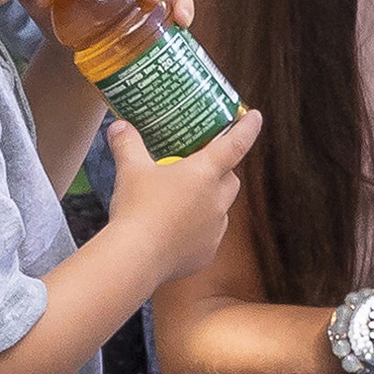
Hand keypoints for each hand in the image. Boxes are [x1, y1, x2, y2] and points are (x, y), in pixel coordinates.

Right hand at [104, 107, 260, 282]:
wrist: (136, 257)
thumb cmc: (137, 209)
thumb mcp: (129, 170)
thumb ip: (127, 144)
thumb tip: (118, 126)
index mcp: (204, 173)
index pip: (236, 143)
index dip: (248, 127)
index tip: (255, 116)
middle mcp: (217, 200)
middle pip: (231, 179)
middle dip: (222, 171)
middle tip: (201, 167)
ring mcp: (215, 229)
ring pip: (220, 209)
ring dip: (208, 202)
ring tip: (181, 203)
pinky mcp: (207, 253)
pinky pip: (208, 236)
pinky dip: (197, 231)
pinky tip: (175, 232)